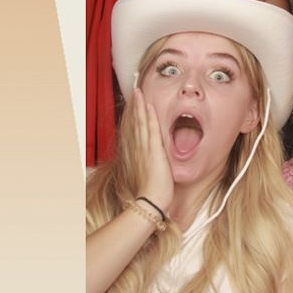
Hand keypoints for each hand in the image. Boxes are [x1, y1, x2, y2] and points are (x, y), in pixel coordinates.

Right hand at [127, 87, 173, 217]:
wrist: (152, 201)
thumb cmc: (154, 192)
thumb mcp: (152, 176)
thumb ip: (154, 167)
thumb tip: (157, 165)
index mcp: (141, 155)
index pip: (139, 131)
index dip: (138, 117)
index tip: (137, 105)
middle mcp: (141, 149)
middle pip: (137, 123)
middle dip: (136, 107)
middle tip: (135, 92)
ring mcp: (146, 149)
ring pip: (142, 123)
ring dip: (140, 107)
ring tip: (139, 93)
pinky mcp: (154, 150)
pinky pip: (152, 129)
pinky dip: (150, 117)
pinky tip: (149, 106)